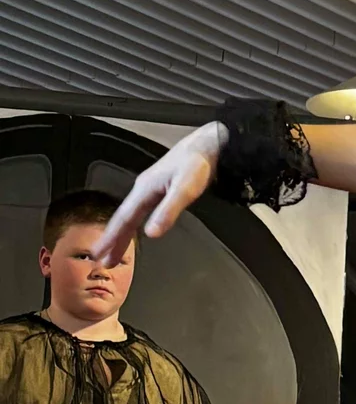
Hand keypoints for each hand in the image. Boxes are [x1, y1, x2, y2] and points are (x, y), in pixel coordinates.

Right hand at [96, 123, 223, 264]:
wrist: (207, 145)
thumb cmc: (197, 162)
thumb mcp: (185, 189)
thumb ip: (168, 211)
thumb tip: (152, 232)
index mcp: (145, 189)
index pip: (123, 219)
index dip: (111, 237)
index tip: (99, 252)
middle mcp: (143, 189)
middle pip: (123, 219)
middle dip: (112, 240)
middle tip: (101, 258)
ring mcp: (150, 189)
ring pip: (130, 216)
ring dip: (121, 234)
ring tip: (113, 251)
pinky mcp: (159, 189)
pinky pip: (139, 211)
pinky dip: (132, 225)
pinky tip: (133, 231)